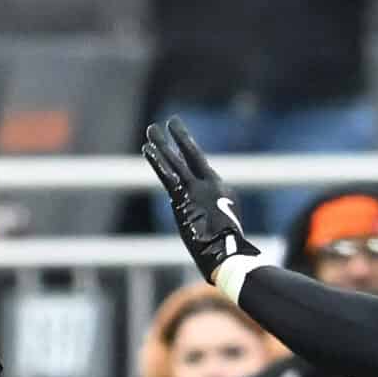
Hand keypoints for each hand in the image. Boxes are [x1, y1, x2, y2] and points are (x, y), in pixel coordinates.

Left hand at [142, 117, 261, 282]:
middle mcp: (212, 184)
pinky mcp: (185, 197)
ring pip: (177, 162)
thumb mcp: (226, 233)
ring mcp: (198, 189)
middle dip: (180, 138)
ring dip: (163, 144)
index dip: (190, 159)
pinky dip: (157, 161)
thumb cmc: (230, 253)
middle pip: (192, 156)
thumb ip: (217, 223)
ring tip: (152, 128)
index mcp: (223, 191)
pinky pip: (168, 175)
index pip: (203, 171)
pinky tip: (147, 148)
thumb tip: (217, 234)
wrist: (228, 255)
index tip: (178, 148)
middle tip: (171, 122)